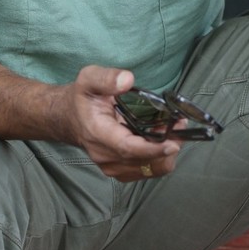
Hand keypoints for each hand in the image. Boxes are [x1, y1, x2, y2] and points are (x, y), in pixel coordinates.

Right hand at [63, 66, 182, 180]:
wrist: (69, 118)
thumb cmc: (81, 99)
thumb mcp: (89, 79)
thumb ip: (107, 78)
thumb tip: (127, 80)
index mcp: (98, 133)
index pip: (128, 148)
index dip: (153, 148)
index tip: (173, 143)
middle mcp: (105, 155)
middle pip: (144, 161)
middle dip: (168, 146)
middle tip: (179, 124)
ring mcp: (112, 167)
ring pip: (150, 169)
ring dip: (166, 153)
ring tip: (172, 130)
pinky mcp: (119, 171)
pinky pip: (147, 171)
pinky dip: (159, 158)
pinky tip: (161, 140)